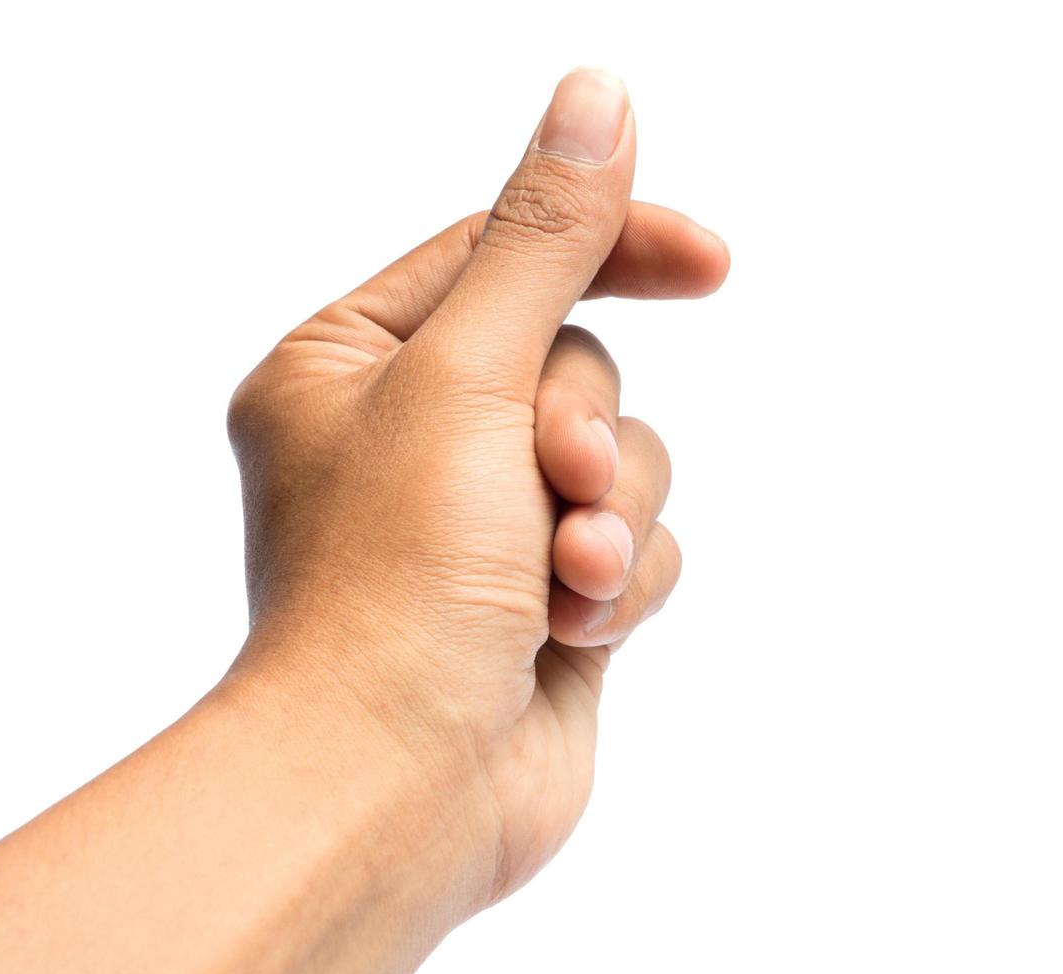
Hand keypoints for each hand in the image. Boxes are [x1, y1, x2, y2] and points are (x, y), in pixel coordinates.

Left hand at [225, 68, 727, 906]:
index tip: (710, 260)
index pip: (503, 257)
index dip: (609, 245)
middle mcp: (416, 439)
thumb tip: (596, 98)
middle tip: (554, 484)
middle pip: (575, 362)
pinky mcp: (545, 598)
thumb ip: (545, 238)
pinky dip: (620, 581)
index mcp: (352, 368)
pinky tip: (569, 634)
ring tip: (561, 581)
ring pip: (623, 457)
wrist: (400, 787)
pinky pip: (635, 543)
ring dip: (610, 515)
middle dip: (584, 428)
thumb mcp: (471, 376)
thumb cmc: (393, 584)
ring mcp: (485, 524)